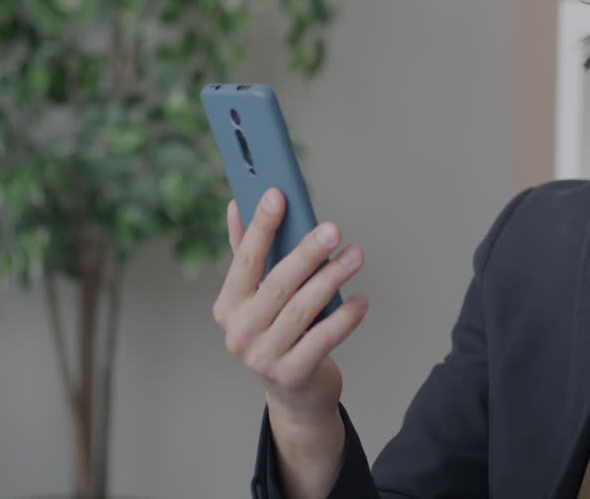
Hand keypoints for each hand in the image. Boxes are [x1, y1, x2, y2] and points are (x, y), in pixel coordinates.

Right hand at [212, 188, 368, 426]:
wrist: (295, 395)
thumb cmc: (277, 331)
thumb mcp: (258, 295)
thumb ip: (247, 252)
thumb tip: (236, 204)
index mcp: (227, 306)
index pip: (244, 260)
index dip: (260, 227)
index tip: (277, 194)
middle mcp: (239, 332)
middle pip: (278, 284)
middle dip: (307, 253)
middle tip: (333, 229)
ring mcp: (263, 357)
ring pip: (303, 309)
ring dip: (332, 278)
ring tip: (355, 255)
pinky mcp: (292, 375)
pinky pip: (323, 339)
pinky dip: (345, 317)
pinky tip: (361, 299)